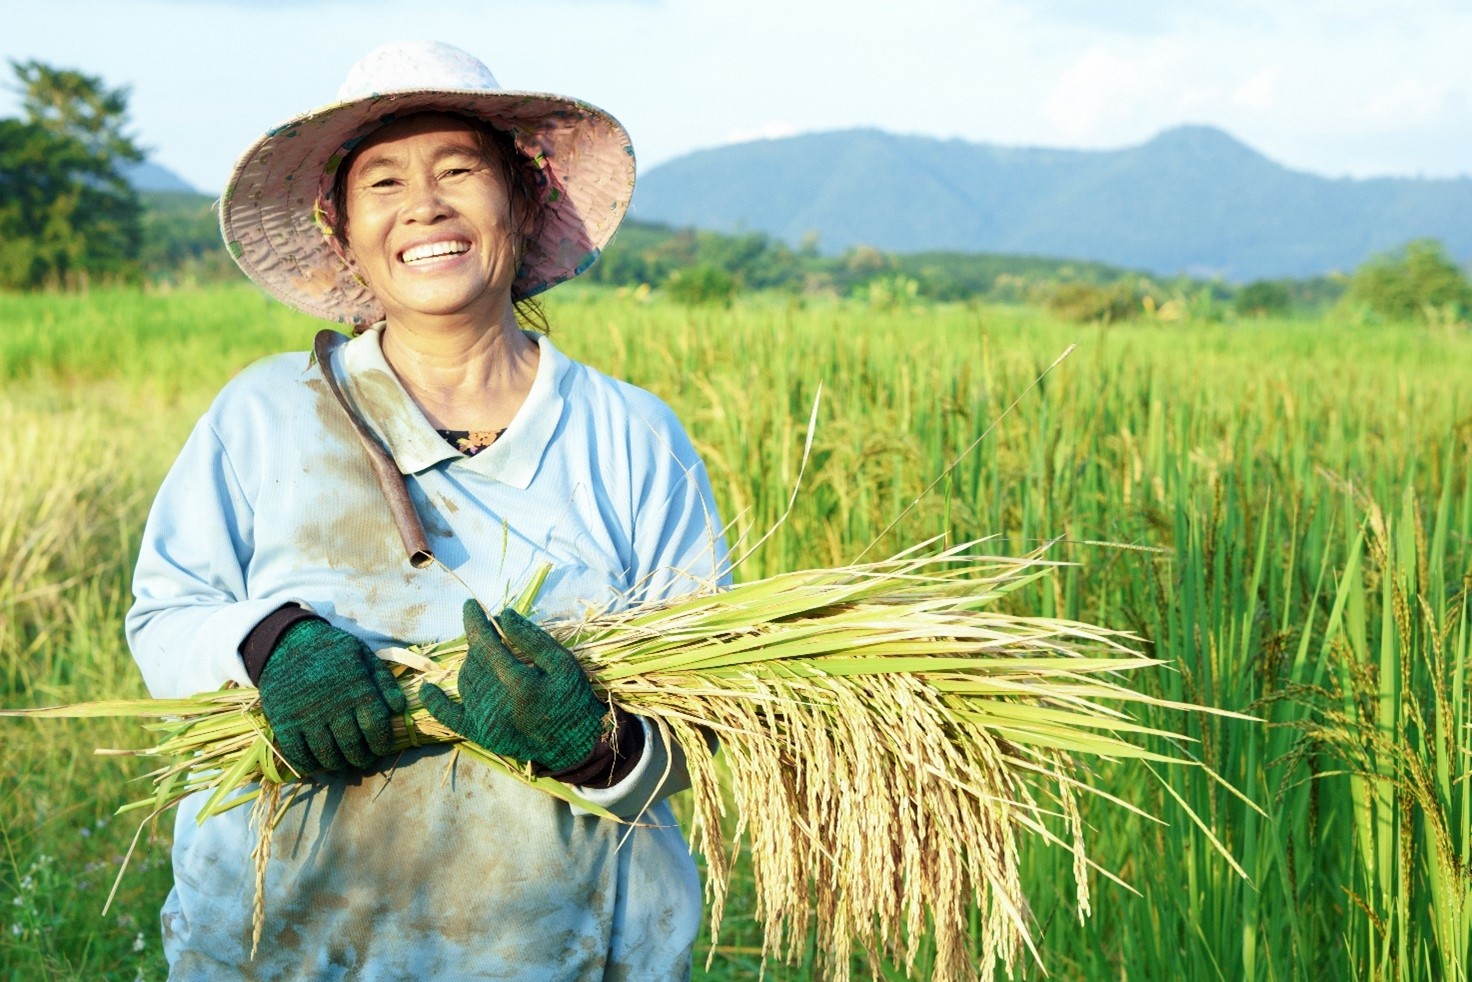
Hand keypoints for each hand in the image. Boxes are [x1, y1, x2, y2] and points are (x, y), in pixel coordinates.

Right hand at [257, 618, 406, 773]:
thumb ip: (383, 681)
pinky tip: (316, 763)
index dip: (381, 744)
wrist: (287, 641)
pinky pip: (298, 754)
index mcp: (358, 691)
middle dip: (362, 759)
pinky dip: (309, 764)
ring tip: (342, 763)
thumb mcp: (363, 655)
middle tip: (363, 760)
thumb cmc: (330, 648)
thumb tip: (400, 708)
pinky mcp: (285, 723)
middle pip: (353, 747)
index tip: (380, 748)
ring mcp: (308, 717)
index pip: (377, 728)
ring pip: (328, 755)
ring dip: (338, 764)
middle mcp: (335, 708)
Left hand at [421, 601, 607, 772]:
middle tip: (496, 637)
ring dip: (473, 664)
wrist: (575, 744)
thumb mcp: (563, 663)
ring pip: (465, 681)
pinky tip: (427, 689)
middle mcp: (496, 703)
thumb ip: (532, 639)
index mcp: (518, 683)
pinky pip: (450, 717)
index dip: (475, 621)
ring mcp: (485, 721)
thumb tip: (502, 615)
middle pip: (474, 660)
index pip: (485, 643)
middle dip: (481, 643)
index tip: (470, 605)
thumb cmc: (573, 699)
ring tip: (490, 659)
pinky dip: (436, 703)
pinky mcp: (481, 735)